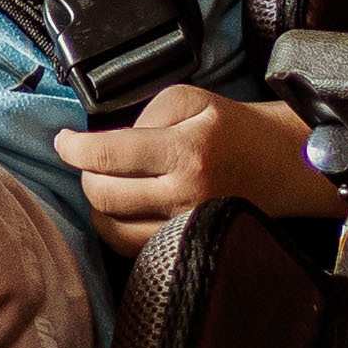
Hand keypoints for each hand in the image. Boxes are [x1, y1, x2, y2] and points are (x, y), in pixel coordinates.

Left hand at [54, 81, 325, 247]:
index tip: (62, 142)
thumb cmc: (235, 128)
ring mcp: (188, 227)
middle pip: (103, 196)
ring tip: (106, 185)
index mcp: (187, 151)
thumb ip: (142, 116)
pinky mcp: (190, 246)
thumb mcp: (190, 99)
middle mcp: (186, 195)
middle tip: (88, 161)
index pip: (107, 155)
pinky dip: (118, 229)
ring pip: (113, 230)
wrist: (285, 165)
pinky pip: (135, 248)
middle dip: (84, 176)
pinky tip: (123, 210)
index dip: (73, 149)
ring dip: (98, 207)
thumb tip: (105, 147)